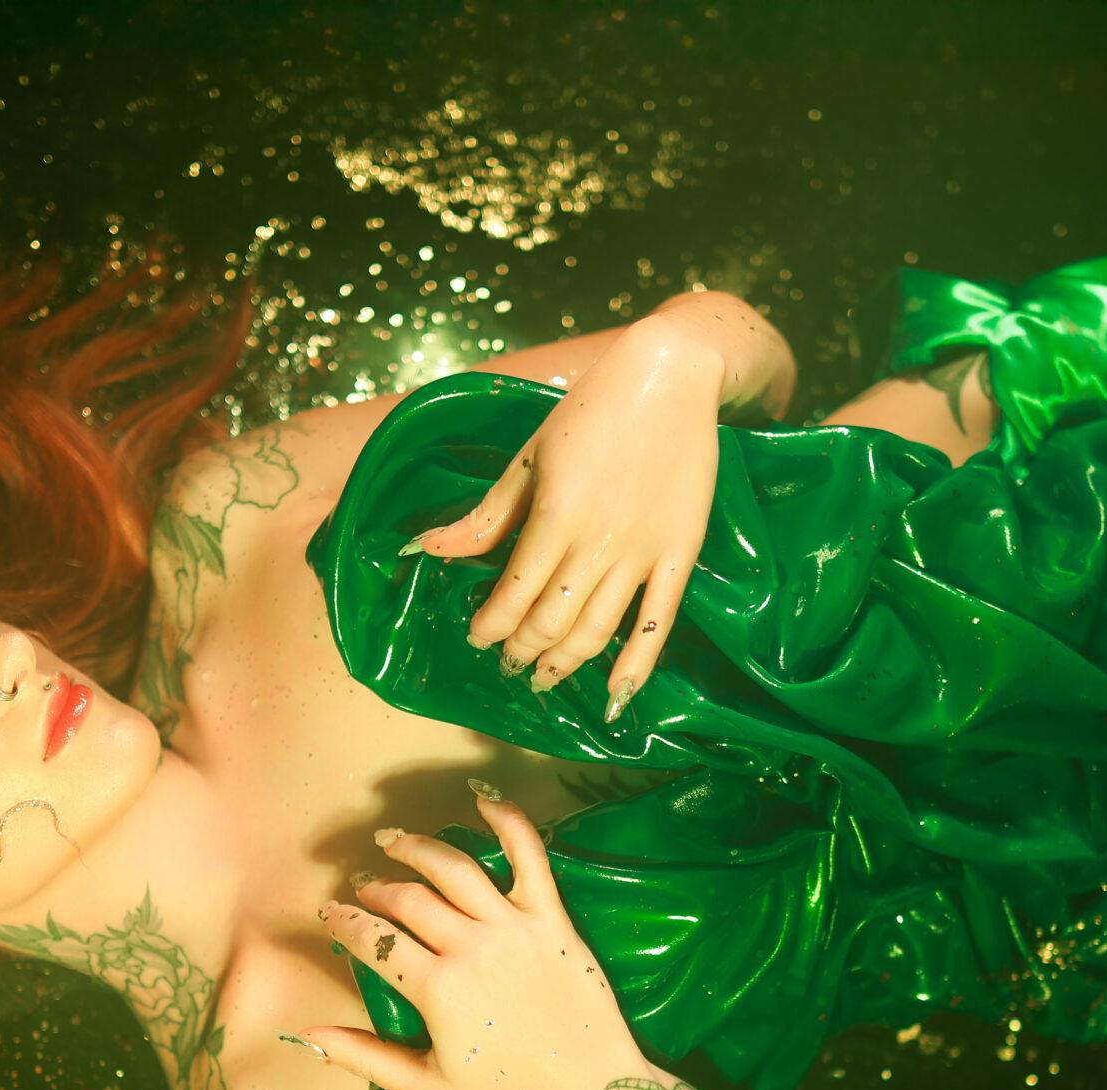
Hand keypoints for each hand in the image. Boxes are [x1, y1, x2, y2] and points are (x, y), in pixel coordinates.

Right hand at [297, 787, 648, 1089]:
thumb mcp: (427, 1089)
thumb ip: (365, 1057)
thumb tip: (306, 1033)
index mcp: (437, 990)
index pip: (373, 940)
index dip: (343, 922)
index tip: (330, 913)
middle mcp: (471, 947)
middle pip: (408, 899)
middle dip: (376, 889)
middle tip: (365, 887)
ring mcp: (514, 926)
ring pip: (453, 869)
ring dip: (417, 848)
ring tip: (394, 842)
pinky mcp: (552, 917)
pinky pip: (529, 857)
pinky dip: (508, 822)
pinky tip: (483, 800)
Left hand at [409, 318, 725, 719]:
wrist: (671, 377)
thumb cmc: (592, 410)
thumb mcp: (531, 457)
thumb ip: (486, 515)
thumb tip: (427, 551)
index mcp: (553, 515)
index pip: (512, 594)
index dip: (490, 625)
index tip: (477, 637)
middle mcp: (597, 542)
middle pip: (551, 620)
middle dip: (521, 650)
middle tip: (507, 662)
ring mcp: (642, 552)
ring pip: (597, 629)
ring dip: (564, 663)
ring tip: (544, 678)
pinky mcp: (679, 554)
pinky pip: (658, 623)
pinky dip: (637, 665)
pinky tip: (616, 696)